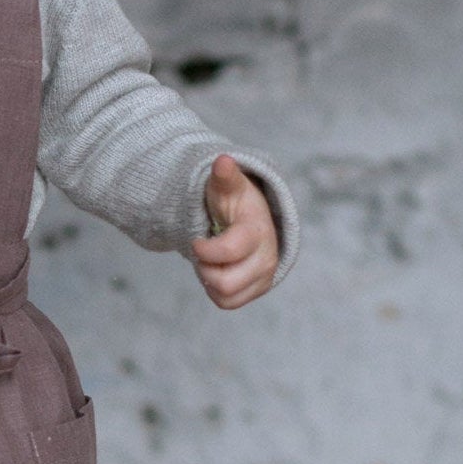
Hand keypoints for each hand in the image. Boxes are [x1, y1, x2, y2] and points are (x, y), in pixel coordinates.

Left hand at [191, 153, 279, 308]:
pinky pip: (228, 303)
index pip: (229, 251)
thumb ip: (225, 176)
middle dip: (206, 268)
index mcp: (258, 231)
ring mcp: (265, 276)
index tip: (195, 242)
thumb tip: (223, 161)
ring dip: (210, 278)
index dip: (205, 250)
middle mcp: (267, 257)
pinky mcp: (259, 289)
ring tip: (211, 260)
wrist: (252, 220)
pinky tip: (218, 270)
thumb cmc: (237, 201)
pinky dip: (215, 290)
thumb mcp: (229, 186)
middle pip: (224, 282)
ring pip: (225, 294)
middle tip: (204, 252)